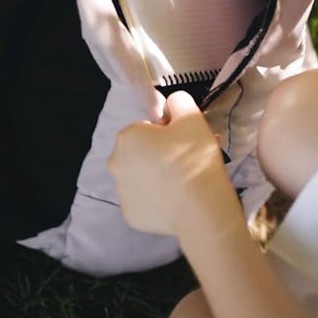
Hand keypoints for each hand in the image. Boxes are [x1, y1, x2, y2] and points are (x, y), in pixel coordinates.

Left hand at [108, 91, 233, 236]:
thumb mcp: (192, 116)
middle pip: (141, 152)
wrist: (201, 207)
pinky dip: (158, 199)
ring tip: (186, 181)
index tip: (185, 142)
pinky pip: (145, 201)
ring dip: (158, 175)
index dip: (168, 132)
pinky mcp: (130, 216)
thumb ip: (178, 101)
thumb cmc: (193, 156)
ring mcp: (121, 192)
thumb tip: (171, 106)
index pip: (148, 128)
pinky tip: (176, 200)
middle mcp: (115, 163)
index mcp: (127, 136)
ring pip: (142, 176)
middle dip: (161, 153)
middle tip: (188, 160)